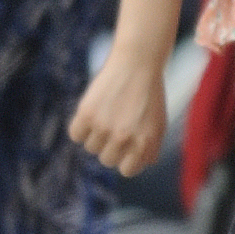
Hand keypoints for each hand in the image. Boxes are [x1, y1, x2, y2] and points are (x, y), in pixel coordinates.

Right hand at [67, 38, 170, 177]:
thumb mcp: (158, 123)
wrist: (138, 62)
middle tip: (115, 125)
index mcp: (145, 143)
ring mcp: (105, 127)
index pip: (127, 171)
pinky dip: (80, 127)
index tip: (125, 146)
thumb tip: (139, 166)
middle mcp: (124, 138)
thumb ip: (150, 148)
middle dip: (110, 146)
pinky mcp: (87, 114)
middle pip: (107, 160)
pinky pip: (76, 135)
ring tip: (106, 114)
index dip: (125, 159)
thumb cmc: (149, 93)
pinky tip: (91, 112)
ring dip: (95, 134)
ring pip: (91, 147)